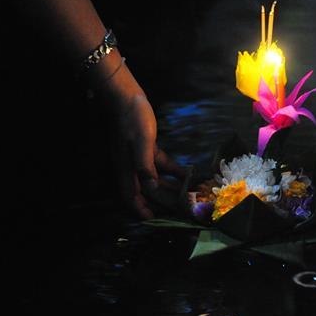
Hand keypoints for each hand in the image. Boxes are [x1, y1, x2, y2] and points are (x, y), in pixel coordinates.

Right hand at [93, 62, 183, 218]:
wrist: (126, 96)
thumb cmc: (131, 118)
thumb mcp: (141, 142)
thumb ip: (145, 167)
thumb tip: (150, 188)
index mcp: (126, 168)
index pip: (131, 196)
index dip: (141, 210)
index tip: (153, 220)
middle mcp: (131, 167)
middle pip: (146, 190)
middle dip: (161, 202)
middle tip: (179, 209)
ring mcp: (138, 157)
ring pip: (155, 178)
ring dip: (170, 187)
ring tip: (188, 194)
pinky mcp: (147, 147)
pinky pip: (161, 164)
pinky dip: (173, 170)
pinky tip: (189, 173)